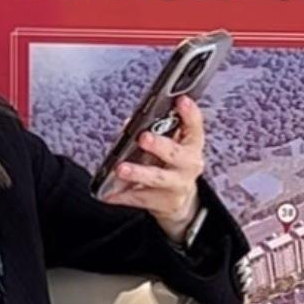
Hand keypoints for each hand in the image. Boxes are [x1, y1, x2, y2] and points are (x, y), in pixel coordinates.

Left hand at [103, 93, 204, 238]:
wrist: (179, 199)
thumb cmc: (170, 163)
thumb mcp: (171, 143)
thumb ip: (156, 130)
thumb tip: (130, 123)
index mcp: (192, 144)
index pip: (195, 126)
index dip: (189, 113)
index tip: (181, 100)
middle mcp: (190, 165)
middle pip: (175, 154)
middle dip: (159, 145)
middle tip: (143, 137)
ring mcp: (179, 186)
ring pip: (157, 178)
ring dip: (138, 173)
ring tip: (121, 168)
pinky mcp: (165, 203)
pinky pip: (141, 198)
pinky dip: (123, 196)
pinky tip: (108, 193)